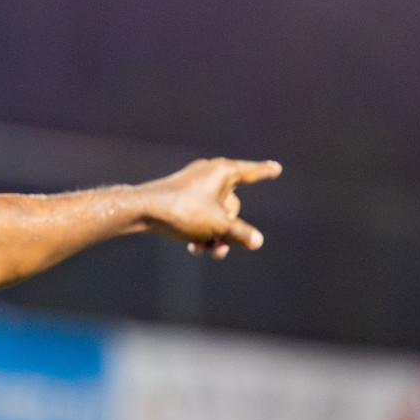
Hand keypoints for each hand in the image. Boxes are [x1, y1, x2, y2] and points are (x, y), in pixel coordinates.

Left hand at [141, 157, 281, 258]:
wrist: (142, 211)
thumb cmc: (183, 211)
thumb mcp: (218, 225)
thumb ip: (240, 233)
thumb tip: (257, 241)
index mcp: (222, 171)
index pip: (251, 173)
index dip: (265, 172)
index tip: (277, 168)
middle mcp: (208, 174)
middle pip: (231, 206)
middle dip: (227, 228)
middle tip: (219, 241)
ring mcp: (193, 186)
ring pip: (214, 215)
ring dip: (214, 235)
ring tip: (208, 250)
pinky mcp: (179, 198)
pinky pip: (198, 216)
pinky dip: (200, 231)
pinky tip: (194, 248)